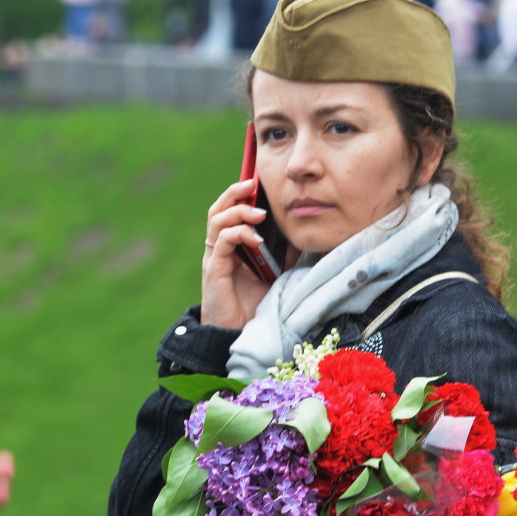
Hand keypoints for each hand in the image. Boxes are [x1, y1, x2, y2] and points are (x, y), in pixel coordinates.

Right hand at [199, 178, 276, 329]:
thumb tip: (302, 234)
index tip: (258, 181)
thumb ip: (285, 254)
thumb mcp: (276, 273)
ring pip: (217, 220)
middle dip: (234, 192)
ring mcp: (215, 258)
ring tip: (258, 213)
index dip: (240, 194)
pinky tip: (256, 238)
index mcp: (231, 245)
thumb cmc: (255, 305)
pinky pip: (222, 242)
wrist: (240, 334)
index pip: (230, 210)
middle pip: (218, 208)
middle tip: (252, 184)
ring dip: (238, 211)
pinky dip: (238, 234)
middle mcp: (219, 248)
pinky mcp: (214, 270)